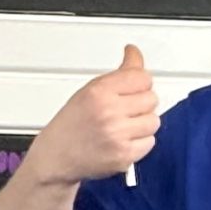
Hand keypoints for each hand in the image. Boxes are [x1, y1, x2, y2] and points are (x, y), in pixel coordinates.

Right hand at [29, 43, 159, 185]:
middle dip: (141, 104)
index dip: (140, 82)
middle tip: (125, 110)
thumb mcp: (91, 90)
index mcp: (99, 91)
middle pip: (151, 99)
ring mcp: (117, 135)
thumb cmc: (71, 124)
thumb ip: (119, 73)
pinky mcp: (124, 156)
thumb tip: (134, 53)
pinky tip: (124, 140)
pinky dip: (140, 142)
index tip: (135, 87)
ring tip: (124, 126)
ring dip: (143, 124)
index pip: (142, 77)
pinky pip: (150, 143)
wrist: (56, 157)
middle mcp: (109, 112)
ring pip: (154, 121)